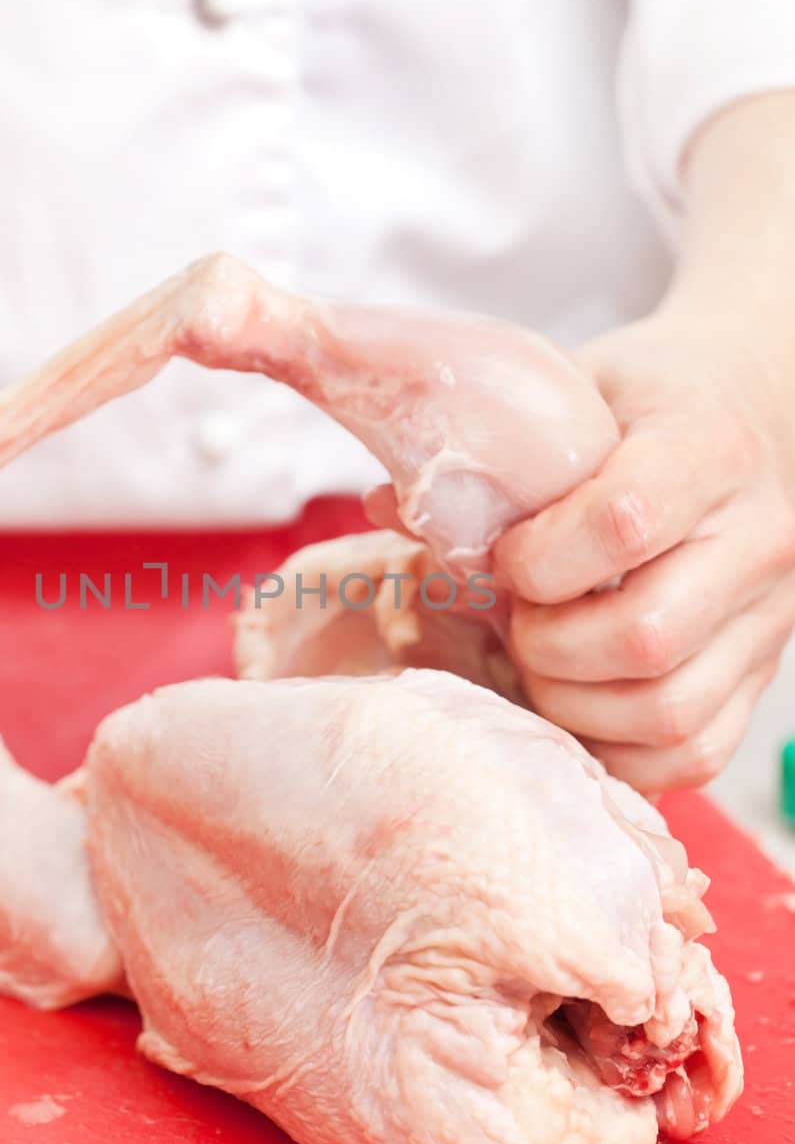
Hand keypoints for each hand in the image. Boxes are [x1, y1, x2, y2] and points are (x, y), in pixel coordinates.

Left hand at [490, 313, 794, 794]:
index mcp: (707, 449)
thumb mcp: (572, 390)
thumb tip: (386, 505)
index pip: (624, 522)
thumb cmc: (646, 403)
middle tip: (513, 620)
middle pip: (645, 637)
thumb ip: (493, 449)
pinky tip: (576, 703)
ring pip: (668, 713)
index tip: (503, 557)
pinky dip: (616, 749)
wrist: (754, 412)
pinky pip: (692, 752)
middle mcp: (756, 540)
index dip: (538, 559)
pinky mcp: (761, 676)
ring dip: (573, 705)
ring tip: (540, 661)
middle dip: (544, 646)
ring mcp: (768, 618)